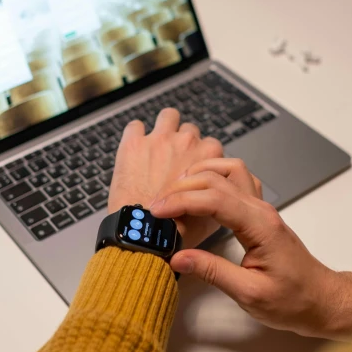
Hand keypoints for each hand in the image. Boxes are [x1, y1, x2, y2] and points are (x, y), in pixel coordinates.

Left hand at [108, 108, 222, 247]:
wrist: (147, 234)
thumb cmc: (178, 228)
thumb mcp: (213, 212)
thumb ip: (216, 188)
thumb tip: (215, 186)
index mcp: (208, 155)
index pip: (209, 144)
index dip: (199, 157)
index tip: (191, 166)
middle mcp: (187, 141)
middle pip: (189, 131)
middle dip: (182, 142)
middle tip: (173, 160)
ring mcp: (160, 139)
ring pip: (168, 116)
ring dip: (164, 127)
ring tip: (156, 145)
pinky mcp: (134, 142)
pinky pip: (135, 126)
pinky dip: (135, 135)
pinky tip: (135, 150)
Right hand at [152, 176, 351, 339]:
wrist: (321, 300)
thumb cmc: (292, 301)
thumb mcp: (250, 295)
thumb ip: (214, 273)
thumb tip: (178, 257)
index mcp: (259, 226)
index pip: (214, 199)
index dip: (181, 201)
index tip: (156, 211)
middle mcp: (260, 210)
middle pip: (217, 179)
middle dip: (182, 187)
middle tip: (156, 205)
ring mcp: (261, 208)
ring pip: (229, 170)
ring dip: (199, 174)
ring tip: (173, 192)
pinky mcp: (259, 213)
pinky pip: (236, 180)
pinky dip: (213, 177)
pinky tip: (198, 191)